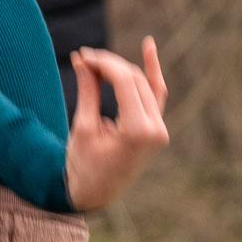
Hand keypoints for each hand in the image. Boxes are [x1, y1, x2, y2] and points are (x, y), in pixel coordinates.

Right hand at [64, 38, 169, 212]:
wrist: (95, 193)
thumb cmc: (84, 164)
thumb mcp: (83, 126)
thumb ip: (88, 90)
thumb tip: (82, 58)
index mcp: (138, 132)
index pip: (126, 82)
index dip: (104, 64)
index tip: (82, 55)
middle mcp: (156, 130)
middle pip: (135, 81)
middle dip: (110, 65)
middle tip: (83, 58)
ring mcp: (159, 130)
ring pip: (145, 84)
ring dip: (122, 69)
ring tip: (98, 59)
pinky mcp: (156, 129)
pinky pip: (157, 94)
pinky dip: (152, 73)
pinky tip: (148, 47)